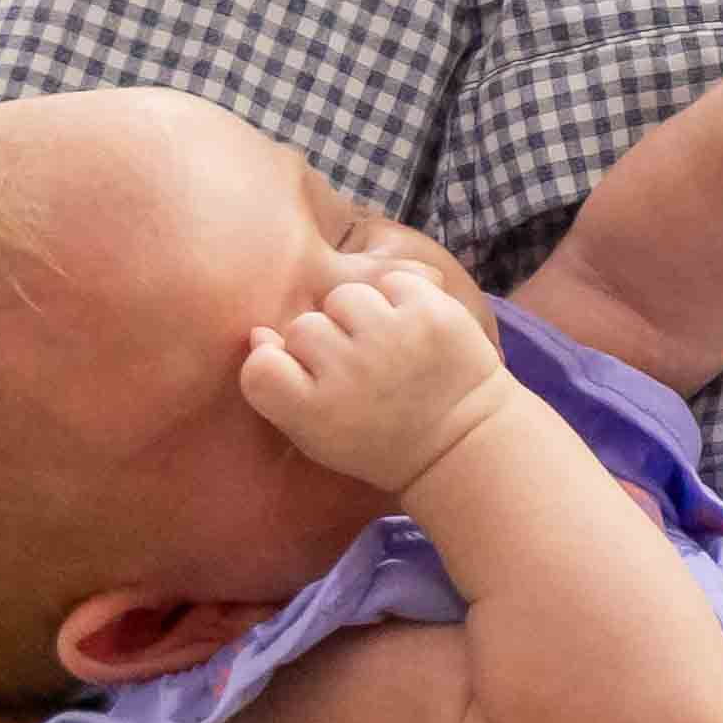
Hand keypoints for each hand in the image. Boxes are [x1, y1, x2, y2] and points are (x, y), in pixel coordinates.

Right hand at [237, 257, 514, 493]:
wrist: (464, 440)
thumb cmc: (382, 439)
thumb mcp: (320, 434)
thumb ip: (279, 390)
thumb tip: (258, 334)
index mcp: (316, 412)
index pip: (261, 367)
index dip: (276, 363)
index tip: (305, 375)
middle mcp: (351, 372)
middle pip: (302, 327)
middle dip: (325, 341)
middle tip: (359, 368)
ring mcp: (393, 338)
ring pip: (344, 297)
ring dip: (360, 315)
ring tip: (386, 344)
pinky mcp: (432, 314)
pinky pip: (392, 282)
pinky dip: (400, 298)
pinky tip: (413, 329)